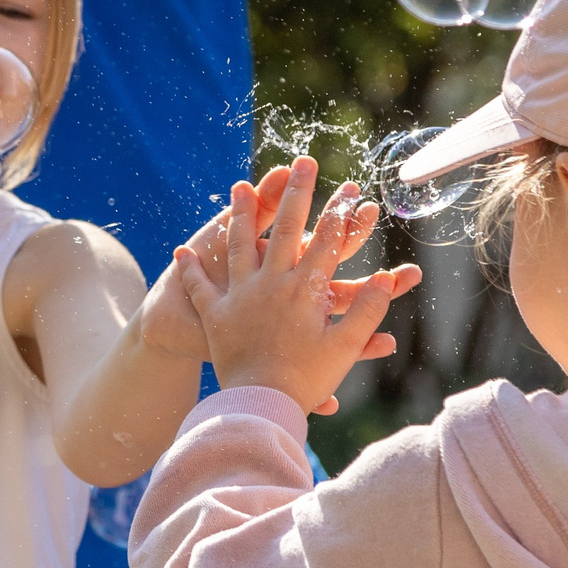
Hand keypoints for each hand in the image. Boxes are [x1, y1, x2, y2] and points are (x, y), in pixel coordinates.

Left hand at [172, 158, 422, 414]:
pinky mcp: (216, 315)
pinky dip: (191, 270)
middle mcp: (272, 284)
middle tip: (305, 162)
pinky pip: (200, 288)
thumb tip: (387, 279)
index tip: (351, 189)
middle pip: (287, 230)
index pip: (327, 242)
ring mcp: (241, 297)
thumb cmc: (308, 380)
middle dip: (299, 193)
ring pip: (240, 245)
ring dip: (242, 214)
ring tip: (239, 185)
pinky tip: (180, 251)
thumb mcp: (344, 347)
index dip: (341, 214)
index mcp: (305, 291)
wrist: (260, 406)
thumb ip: (366, 311)